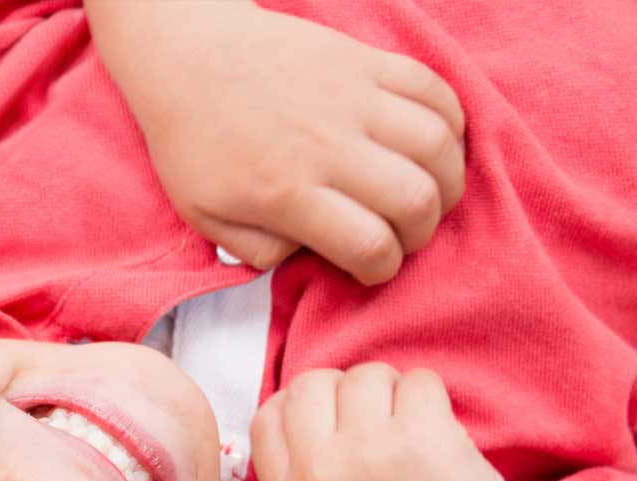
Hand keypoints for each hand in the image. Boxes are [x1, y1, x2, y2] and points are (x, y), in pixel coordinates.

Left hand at [88, 1, 465, 284]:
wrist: (185, 55)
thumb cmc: (192, 140)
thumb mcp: (204, 216)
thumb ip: (258, 251)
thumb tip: (310, 256)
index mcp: (286, 191)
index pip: (368, 245)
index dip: (382, 269)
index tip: (372, 266)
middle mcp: (326, 145)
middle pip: (416, 200)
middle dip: (421, 233)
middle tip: (403, 234)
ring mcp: (351, 97)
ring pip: (437, 146)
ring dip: (447, 180)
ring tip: (428, 192)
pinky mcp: (364, 60)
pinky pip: (434, 89)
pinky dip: (451, 122)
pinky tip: (435, 144)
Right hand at [250, 364, 523, 480]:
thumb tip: (306, 416)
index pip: (268, 417)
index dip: (299, 406)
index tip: (332, 417)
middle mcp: (320, 472)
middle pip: (311, 384)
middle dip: (345, 390)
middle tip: (379, 422)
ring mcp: (368, 449)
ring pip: (367, 375)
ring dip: (394, 392)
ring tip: (415, 433)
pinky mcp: (421, 435)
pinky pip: (419, 380)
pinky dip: (433, 398)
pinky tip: (443, 437)